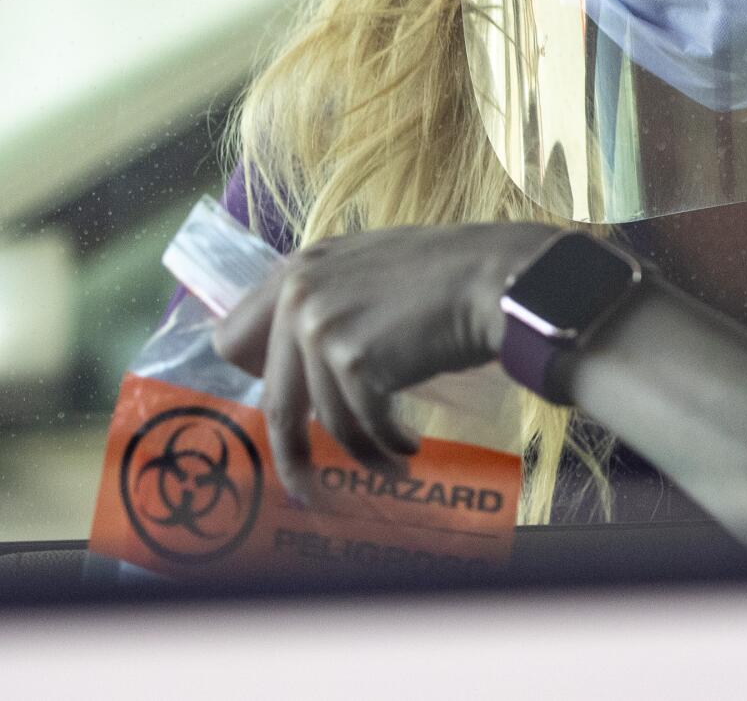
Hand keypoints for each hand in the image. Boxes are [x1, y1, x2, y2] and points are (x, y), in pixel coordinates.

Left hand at [213, 222, 558, 497]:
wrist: (499, 277)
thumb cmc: (455, 275)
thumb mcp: (376, 269)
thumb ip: (334, 302)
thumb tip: (312, 365)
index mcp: (301, 270)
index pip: (234, 339)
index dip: (260, 385)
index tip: (284, 417)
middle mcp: (299, 295)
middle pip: (277, 399)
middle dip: (294, 455)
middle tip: (308, 489)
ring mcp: (322, 327)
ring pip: (327, 422)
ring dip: (362, 454)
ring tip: (392, 467)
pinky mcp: (353, 360)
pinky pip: (363, 425)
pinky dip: (388, 446)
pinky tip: (409, 449)